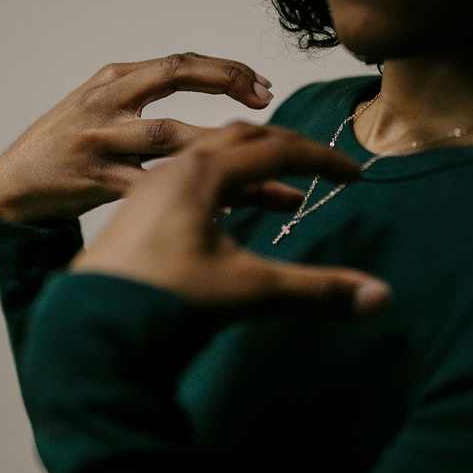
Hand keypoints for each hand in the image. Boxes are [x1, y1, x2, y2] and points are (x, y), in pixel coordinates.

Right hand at [0, 53, 273, 224]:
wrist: (16, 184)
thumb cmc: (68, 145)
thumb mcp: (103, 105)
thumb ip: (147, 94)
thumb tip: (211, 85)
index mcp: (115, 80)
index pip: (180, 62)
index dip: (226, 70)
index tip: (263, 87)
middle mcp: (108, 102)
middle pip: (177, 80)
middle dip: (228, 86)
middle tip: (268, 107)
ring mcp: (101, 140)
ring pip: (171, 137)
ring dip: (221, 149)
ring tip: (267, 170)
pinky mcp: (96, 180)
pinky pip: (153, 188)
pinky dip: (188, 196)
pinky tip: (224, 207)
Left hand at [71, 123, 392, 318]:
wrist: (92, 331)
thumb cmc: (164, 303)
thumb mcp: (250, 291)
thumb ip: (318, 291)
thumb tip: (380, 298)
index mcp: (201, 173)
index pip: (276, 149)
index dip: (322, 161)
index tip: (354, 176)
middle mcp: (172, 171)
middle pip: (240, 141)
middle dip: (286, 151)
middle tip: (320, 168)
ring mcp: (150, 192)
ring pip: (210, 162)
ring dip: (252, 172)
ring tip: (284, 195)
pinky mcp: (137, 217)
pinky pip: (187, 186)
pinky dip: (222, 193)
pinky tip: (230, 218)